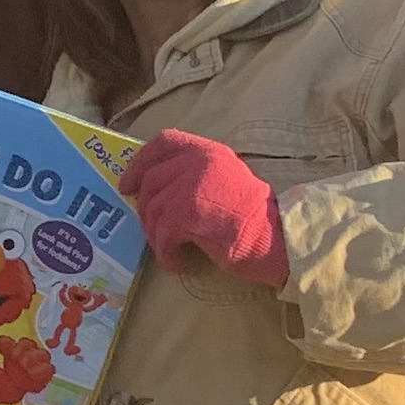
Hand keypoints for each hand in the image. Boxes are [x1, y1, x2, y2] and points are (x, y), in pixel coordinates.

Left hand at [128, 130, 285, 285]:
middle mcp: (198, 163)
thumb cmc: (254, 216)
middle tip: (151, 228)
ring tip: (169, 249)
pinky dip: (165, 254)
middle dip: (144, 208)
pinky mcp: (187, 214)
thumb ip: (195, 174)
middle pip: (151, 181)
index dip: (140, 162)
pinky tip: (177, 262)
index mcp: (208, 151)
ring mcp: (191, 187)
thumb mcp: (226, 178)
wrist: (276, 237)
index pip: (164, 142)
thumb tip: (156, 188)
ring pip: (152, 210)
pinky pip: (162, 235)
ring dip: (155, 235)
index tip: (128, 183)